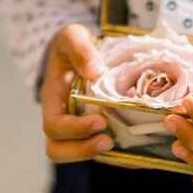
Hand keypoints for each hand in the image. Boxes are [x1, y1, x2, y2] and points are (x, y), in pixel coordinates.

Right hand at [40, 23, 113, 162]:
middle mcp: (62, 120)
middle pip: (58, 150)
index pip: (54, 126)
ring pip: (79, 154)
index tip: (100, 121)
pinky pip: (101, 152)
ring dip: (98, 154)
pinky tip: (139, 148)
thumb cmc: (74, 45)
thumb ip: (80, 49)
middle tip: (108, 141)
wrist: (82, 51)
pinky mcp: (95, 132)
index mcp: (53, 101)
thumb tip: (94, 71)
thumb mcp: (73, 37)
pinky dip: (118, 155)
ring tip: (122, 146)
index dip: (73, 129)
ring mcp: (77, 129)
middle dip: (82, 150)